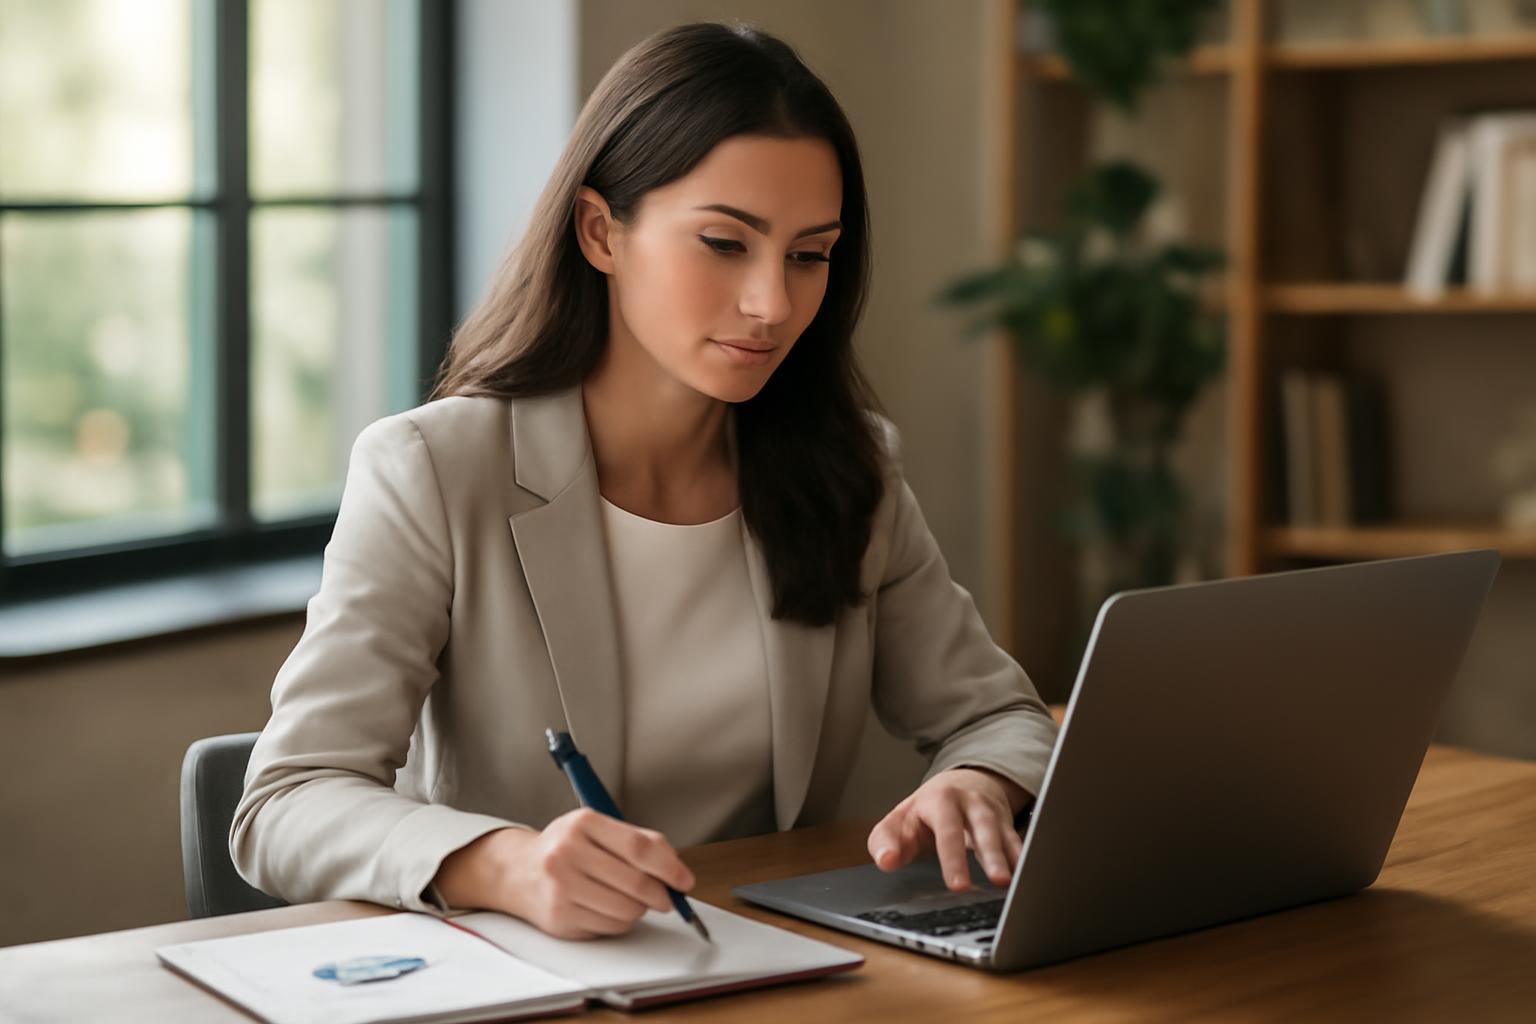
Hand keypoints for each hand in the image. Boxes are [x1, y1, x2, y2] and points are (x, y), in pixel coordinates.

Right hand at [432, 810, 695, 939]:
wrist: (519, 870)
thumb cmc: (568, 847)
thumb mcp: (599, 829)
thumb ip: (640, 841)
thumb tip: (676, 868)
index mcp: (583, 823)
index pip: (640, 847)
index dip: (670, 867)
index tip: (684, 880)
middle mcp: (568, 854)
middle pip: (636, 883)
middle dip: (661, 895)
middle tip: (667, 897)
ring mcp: (561, 888)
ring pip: (626, 910)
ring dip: (640, 909)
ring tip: (633, 899)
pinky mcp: (560, 917)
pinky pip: (610, 927)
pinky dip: (621, 922)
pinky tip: (610, 908)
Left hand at [866, 767, 1027, 891]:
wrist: (960, 784)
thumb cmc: (925, 811)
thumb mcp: (899, 821)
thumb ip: (885, 841)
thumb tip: (886, 861)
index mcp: (941, 800)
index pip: (947, 829)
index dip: (953, 857)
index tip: (958, 886)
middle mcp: (970, 803)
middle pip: (982, 828)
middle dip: (989, 855)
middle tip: (996, 881)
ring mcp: (992, 814)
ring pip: (1004, 834)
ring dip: (1009, 857)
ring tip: (1009, 883)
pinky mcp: (1007, 826)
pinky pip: (1018, 842)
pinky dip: (1024, 859)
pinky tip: (1027, 878)